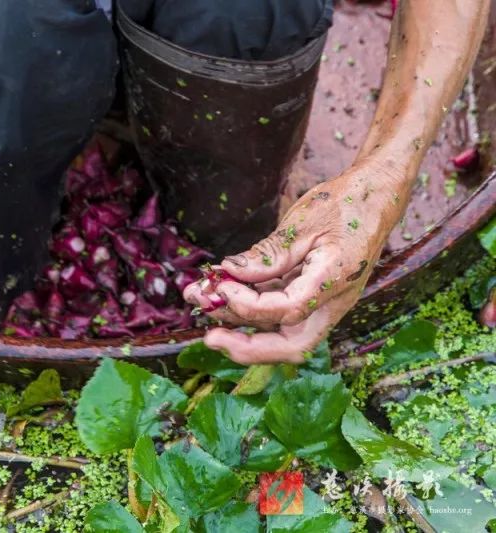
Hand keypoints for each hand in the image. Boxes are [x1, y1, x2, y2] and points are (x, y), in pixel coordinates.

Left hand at [184, 164, 399, 364]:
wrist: (376, 198)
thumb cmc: (345, 204)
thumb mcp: (304, 223)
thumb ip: (269, 254)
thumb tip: (229, 272)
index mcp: (335, 280)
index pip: (288, 310)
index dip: (249, 305)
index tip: (220, 286)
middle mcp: (332, 303)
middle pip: (289, 345)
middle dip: (246, 347)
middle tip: (208, 336)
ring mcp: (322, 304)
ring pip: (280, 333)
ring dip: (238, 325)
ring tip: (199, 300)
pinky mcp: (310, 297)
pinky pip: (277, 314)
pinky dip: (247, 307)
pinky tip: (219, 291)